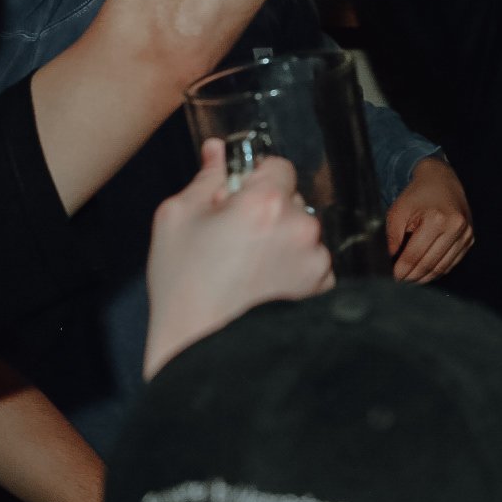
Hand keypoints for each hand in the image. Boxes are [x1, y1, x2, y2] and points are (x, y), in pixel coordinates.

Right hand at [142, 140, 331, 378]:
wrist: (201, 352)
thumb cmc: (183, 287)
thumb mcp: (177, 221)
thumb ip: (204, 179)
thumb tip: (217, 149)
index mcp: (266, 202)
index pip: (279, 166)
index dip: (256, 180)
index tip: (237, 201)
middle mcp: (301, 226)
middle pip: (292, 201)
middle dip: (269, 213)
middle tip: (235, 242)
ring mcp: (317, 259)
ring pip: (303, 234)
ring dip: (283, 242)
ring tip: (248, 272)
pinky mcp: (325, 288)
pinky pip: (312, 264)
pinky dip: (294, 270)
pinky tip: (265, 289)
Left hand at [385, 156, 474, 282]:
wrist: (441, 179)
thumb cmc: (418, 194)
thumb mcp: (398, 211)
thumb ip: (391, 237)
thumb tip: (388, 262)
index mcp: (437, 219)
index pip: (415, 256)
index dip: (400, 271)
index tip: (390, 278)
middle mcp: (456, 227)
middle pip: (429, 265)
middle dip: (411, 277)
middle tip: (398, 282)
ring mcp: (466, 234)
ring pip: (442, 268)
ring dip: (424, 277)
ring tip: (409, 279)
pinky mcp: (470, 239)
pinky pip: (452, 263)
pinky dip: (437, 271)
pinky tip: (424, 271)